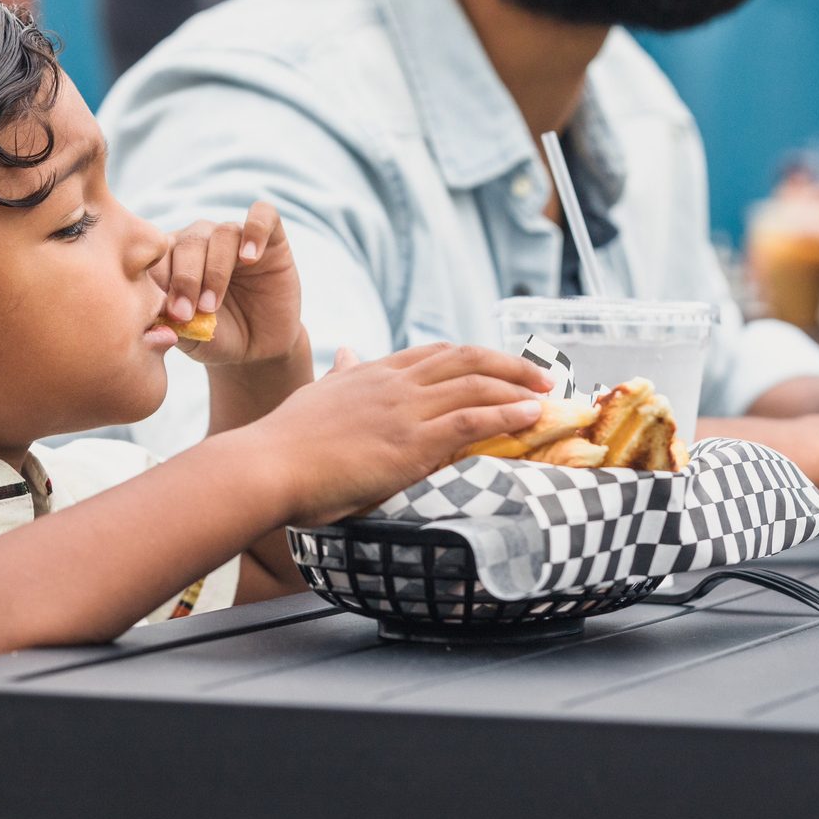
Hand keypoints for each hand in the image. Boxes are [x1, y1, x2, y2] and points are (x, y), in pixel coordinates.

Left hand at [156, 202, 299, 366]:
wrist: (258, 349)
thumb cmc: (216, 339)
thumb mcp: (189, 335)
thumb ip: (170, 321)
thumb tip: (152, 310)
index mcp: (173, 257)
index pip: (160, 252)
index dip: (159, 280)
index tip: (166, 313)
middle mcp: (202, 240)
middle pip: (190, 241)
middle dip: (185, 279)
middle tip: (186, 313)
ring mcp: (236, 237)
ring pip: (221, 233)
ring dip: (215, 270)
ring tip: (212, 306)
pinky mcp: (272, 239)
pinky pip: (264, 215)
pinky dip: (256, 231)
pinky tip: (250, 258)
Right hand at [252, 343, 550, 526]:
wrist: (268, 465)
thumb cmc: (284, 443)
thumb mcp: (315, 396)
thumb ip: (339, 377)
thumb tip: (346, 353)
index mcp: (371, 373)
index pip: (434, 353)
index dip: (472, 357)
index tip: (497, 364)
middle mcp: (394, 383)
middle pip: (466, 358)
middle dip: (509, 363)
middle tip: (541, 373)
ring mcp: (405, 410)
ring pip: (477, 384)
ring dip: (520, 385)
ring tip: (549, 392)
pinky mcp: (411, 441)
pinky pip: (473, 419)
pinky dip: (508, 413)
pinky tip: (531, 415)